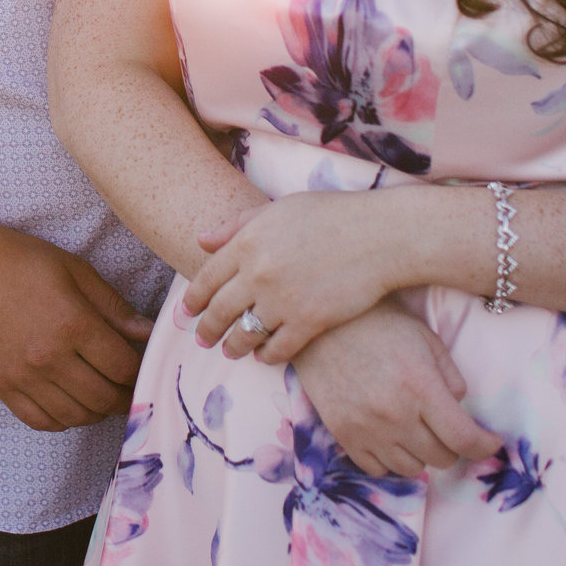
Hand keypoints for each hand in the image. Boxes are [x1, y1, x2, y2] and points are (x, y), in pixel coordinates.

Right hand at [0, 225, 154, 431]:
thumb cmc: (21, 260)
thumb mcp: (75, 270)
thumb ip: (114, 306)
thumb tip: (148, 333)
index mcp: (73, 323)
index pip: (123, 367)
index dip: (139, 372)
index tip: (141, 368)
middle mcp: (48, 356)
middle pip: (103, 398)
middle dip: (124, 398)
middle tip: (127, 389)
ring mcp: (21, 375)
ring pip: (74, 416)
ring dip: (96, 412)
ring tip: (101, 397)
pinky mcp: (0, 385)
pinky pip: (39, 421)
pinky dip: (62, 421)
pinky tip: (69, 405)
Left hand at [181, 192, 393, 364]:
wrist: (379, 236)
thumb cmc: (332, 215)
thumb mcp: (278, 210)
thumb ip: (237, 225)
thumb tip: (201, 240)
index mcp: (247, 241)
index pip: (206, 277)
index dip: (192, 300)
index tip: (185, 313)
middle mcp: (258, 272)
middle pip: (219, 310)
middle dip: (207, 330)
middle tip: (202, 340)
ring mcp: (282, 299)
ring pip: (244, 334)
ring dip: (233, 347)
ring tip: (230, 352)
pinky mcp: (308, 322)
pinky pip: (277, 348)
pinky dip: (267, 356)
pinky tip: (265, 356)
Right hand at [284, 300, 500, 477]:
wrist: (318, 322)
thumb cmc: (377, 322)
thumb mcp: (424, 337)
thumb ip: (449, 375)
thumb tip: (459, 406)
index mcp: (420, 386)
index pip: (464, 438)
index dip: (484, 446)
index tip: (491, 443)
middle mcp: (394, 414)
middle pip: (441, 458)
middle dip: (453, 446)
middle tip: (448, 428)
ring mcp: (366, 428)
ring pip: (411, 469)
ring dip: (422, 454)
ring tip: (417, 431)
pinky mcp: (342, 434)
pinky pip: (377, 468)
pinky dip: (390, 460)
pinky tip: (391, 437)